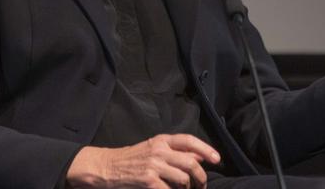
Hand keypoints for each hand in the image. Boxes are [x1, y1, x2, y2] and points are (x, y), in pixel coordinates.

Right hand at [66, 134, 220, 187]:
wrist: (108, 167)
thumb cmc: (132, 159)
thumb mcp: (153, 149)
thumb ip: (174, 152)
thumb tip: (199, 157)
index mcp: (161, 140)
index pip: (188, 140)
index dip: (206, 149)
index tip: (217, 159)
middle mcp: (159, 151)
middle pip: (190, 162)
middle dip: (201, 177)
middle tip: (202, 185)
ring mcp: (153, 166)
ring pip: (183, 178)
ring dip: (188, 188)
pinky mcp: (148, 181)